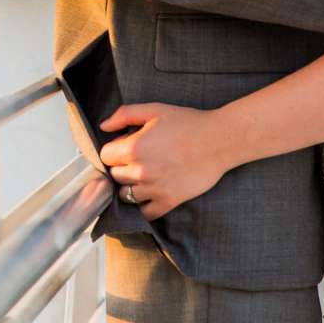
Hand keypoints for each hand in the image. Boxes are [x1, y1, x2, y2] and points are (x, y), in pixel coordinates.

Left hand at [99, 103, 232, 221]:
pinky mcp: (169, 201)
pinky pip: (145, 212)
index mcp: (134, 148)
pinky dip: (145, 205)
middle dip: (122, 166)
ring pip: (126, 195)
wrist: (220, 141)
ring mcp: (154, 189)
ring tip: (145, 175)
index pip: (105, 156)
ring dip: (131, 186)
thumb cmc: (188, 122)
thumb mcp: (154, 110)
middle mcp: (141, 171)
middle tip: (139, 159)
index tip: (127, 146)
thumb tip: (103, 126)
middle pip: (115, 175)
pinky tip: (151, 193)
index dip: (115, 149)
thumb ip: (124, 115)